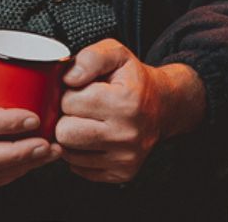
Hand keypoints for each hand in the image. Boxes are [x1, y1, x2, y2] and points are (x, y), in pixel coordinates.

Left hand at [56, 39, 204, 182]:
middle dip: (66, 118)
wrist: (162, 106)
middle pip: (65, 133)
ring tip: (87, 123)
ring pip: (69, 154)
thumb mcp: (117, 54)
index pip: (68, 103)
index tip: (82, 91)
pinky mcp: (122, 173)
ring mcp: (126, 157)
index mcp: (125, 102)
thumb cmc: (134, 81)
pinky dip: (80, 154)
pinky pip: (80, 169)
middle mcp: (127, 133)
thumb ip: (91, 58)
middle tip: (81, 110)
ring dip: (72, 137)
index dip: (69, 93)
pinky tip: (93, 138)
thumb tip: (69, 78)